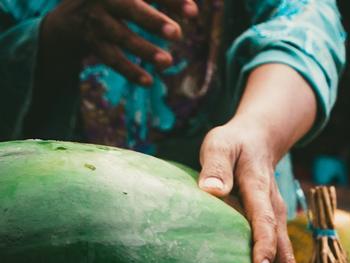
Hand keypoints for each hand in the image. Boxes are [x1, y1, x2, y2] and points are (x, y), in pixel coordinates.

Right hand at [39, 0, 197, 85]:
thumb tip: (195, 7)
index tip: (194, 13)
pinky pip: (110, 57)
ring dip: (144, 50)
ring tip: (167, 62)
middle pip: (130, 8)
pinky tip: (148, 81)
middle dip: (153, 21)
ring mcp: (94, 19)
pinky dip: (128, 70)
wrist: (68, 18)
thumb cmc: (114, 1)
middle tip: (177, 34)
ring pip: (120, 35)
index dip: (172, 0)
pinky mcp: (89, 40)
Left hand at [198, 120, 299, 262]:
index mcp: (262, 194)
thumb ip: (216, 165)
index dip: (263, 249)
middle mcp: (277, 215)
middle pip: (284, 259)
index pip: (264, 225)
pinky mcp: (277, 234)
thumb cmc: (233, 143)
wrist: (261, 141)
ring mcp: (280, 226)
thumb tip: (212, 190)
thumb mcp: (220, 144)